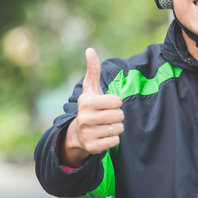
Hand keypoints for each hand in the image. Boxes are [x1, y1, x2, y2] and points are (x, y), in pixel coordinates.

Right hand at [59, 48, 123, 167]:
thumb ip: (93, 70)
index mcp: (85, 101)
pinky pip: (116, 141)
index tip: (106, 104)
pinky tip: (104, 136)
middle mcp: (85, 118)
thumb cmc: (90, 106)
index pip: (117, 101)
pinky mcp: (93, 147)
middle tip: (106, 116)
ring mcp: (88, 134)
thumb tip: (90, 50)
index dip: (115, 102)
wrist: (77, 133)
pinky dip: (114, 139)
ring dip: (116, 127)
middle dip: (117, 115)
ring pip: (119, 128)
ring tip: (105, 125)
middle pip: (120, 115)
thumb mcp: (90, 89)